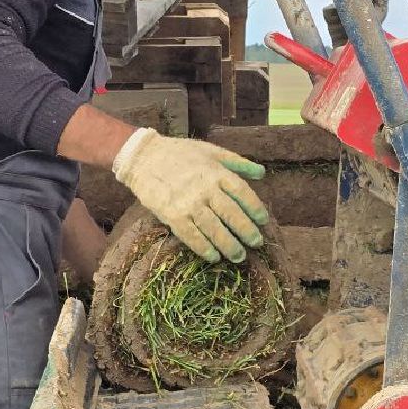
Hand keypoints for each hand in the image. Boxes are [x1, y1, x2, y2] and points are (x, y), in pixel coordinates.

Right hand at [112, 129, 269, 261]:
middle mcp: (205, 189)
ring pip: (214, 229)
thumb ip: (238, 162)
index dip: (255, 208)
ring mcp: (188, 203)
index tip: (263, 221)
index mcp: (216, 172)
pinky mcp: (172, 215)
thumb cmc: (180, 153)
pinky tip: (214, 257)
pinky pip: (192, 236)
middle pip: (232, 214)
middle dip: (246, 232)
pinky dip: (204, 249)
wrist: (144, 157)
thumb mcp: (211, 151)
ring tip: (238, 256)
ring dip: (228, 245)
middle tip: (256, 244)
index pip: (243, 193)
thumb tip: (262, 173)